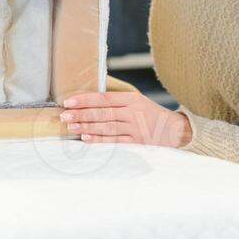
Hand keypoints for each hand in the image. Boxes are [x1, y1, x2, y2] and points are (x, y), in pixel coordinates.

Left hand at [59, 90, 191, 146]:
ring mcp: (135, 128)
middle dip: (81, 114)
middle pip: (103, 113)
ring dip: (87, 126)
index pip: (104, 98)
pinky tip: (86, 138)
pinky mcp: (136, 142)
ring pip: (106, 127)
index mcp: (131, 99)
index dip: (85, 100)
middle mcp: (133, 112)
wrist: (175, 130)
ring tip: (71, 126)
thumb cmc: (150, 113)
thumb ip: (116, 98)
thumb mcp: (137, 100)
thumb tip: (90, 95)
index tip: (69, 101)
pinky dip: (99, 140)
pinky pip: (114, 141)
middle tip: (64, 115)